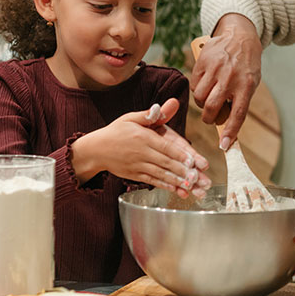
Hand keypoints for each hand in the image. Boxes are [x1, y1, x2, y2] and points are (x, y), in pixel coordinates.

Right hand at [71, 99, 211, 197]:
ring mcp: (137, 165)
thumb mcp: (131, 118)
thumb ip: (150, 114)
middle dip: (183, 171)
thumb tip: (165, 105)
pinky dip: (164, 185)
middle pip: (165, 163)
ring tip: (192, 187)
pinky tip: (176, 190)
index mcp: (143, 137)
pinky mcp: (134, 175)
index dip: (180, 155)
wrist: (95, 149)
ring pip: (160, 174)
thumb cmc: (116, 131)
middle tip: (199, 178)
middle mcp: (141, 152)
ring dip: (177, 181)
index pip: (165, 147)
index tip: (193, 161)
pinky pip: (151, 181)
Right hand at [190, 14, 261, 148]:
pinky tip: (206, 82)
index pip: (238, 114)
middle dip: (209, 117)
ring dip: (202, 102)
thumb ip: (240, 101)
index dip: (230, 132)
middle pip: (212, 107)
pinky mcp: (202, 62)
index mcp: (246, 85)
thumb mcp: (251, 82)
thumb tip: (227, 124)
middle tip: (211, 117)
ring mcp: (215, 69)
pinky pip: (194, 84)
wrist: (239, 36)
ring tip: (210, 96)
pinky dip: (198, 88)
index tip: (224, 146)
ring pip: (200, 97)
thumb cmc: (246, 64)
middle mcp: (230, 78)